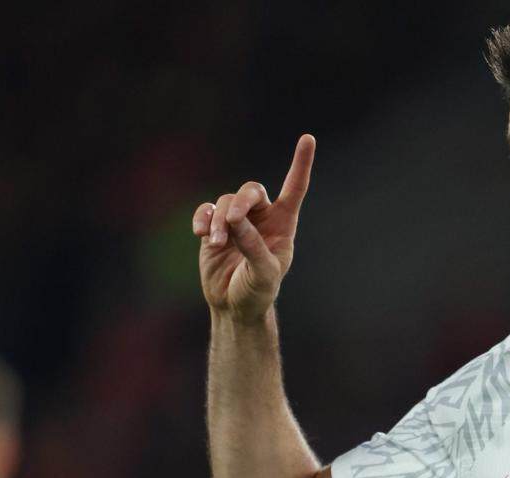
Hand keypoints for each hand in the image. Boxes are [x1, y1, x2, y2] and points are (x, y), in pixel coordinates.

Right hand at [193, 135, 315, 321]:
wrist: (234, 306)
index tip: (308, 138)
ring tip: (216, 242)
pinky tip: (201, 233)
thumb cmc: (258, 292)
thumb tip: (236, 220)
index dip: (301, 164)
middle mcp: (261, 218)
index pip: (294, 188)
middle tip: (233, 221)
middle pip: (252, 191)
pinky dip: (203, 218)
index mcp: (283, 225)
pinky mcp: (213, 228)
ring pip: (226, 202)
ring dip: (219, 220)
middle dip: (241, 201)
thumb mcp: (263, 274)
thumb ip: (253, 247)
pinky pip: (206, 211)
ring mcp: (236, 221)